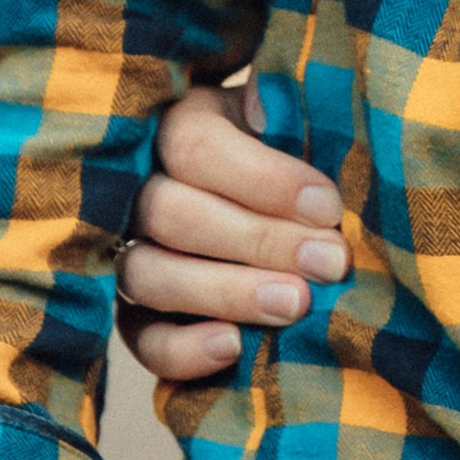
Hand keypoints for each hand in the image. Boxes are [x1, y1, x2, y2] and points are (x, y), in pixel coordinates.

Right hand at [117, 82, 346, 382]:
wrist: (296, 210)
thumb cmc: (301, 155)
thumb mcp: (294, 122)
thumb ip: (284, 111)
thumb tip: (261, 108)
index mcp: (180, 126)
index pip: (194, 147)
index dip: (263, 180)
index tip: (329, 206)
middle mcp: (139, 188)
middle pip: (170, 214)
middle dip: (258, 240)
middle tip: (329, 262)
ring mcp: (130, 254)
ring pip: (149, 274)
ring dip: (226, 292)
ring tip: (296, 304)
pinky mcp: (138, 317)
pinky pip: (141, 340)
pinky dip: (183, 351)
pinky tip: (234, 348)